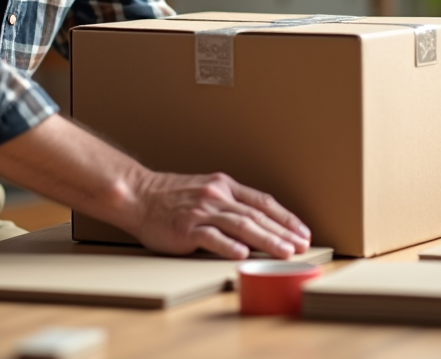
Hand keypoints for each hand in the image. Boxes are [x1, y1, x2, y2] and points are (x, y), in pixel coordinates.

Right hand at [129, 170, 311, 259]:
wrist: (138, 196)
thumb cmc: (171, 198)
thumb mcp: (205, 192)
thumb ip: (228, 204)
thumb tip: (257, 225)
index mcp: (224, 187)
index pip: (262, 202)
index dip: (285, 218)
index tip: (302, 232)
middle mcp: (216, 196)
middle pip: (256, 215)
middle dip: (283, 232)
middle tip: (302, 247)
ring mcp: (201, 212)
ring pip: (241, 225)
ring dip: (266, 239)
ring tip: (284, 252)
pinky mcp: (186, 228)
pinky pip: (211, 237)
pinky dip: (228, 245)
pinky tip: (243, 253)